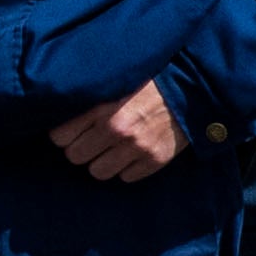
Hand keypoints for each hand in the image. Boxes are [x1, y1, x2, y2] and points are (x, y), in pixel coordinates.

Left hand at [48, 81, 186, 183]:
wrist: (195, 84)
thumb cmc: (152, 78)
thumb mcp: (117, 79)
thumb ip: (92, 96)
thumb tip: (61, 106)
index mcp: (102, 106)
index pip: (60, 137)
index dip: (64, 135)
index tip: (71, 132)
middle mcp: (116, 129)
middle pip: (75, 157)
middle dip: (81, 149)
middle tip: (92, 140)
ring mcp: (136, 147)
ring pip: (98, 172)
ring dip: (102, 162)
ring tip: (112, 148)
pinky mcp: (155, 160)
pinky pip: (126, 177)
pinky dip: (128, 168)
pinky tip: (133, 152)